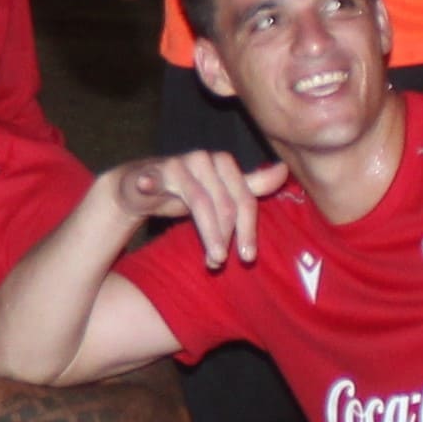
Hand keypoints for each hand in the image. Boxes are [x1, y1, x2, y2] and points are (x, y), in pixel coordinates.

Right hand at [111, 151, 284, 267]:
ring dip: (207, 233)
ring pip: (199, 202)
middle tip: (221, 263)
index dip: (248, 229)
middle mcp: (203, 159)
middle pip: (224, 203)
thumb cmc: (184, 191)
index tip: (248, 257)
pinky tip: (145, 186)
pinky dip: (149, 182)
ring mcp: (177, 163)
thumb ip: (251, 185)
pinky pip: (153, 179)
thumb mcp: (220, 193)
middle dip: (225, 236)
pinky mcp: (152, 171)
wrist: (138, 185)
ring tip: (210, 259)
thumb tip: (284, 170)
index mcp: (223, 163)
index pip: (244, 199)